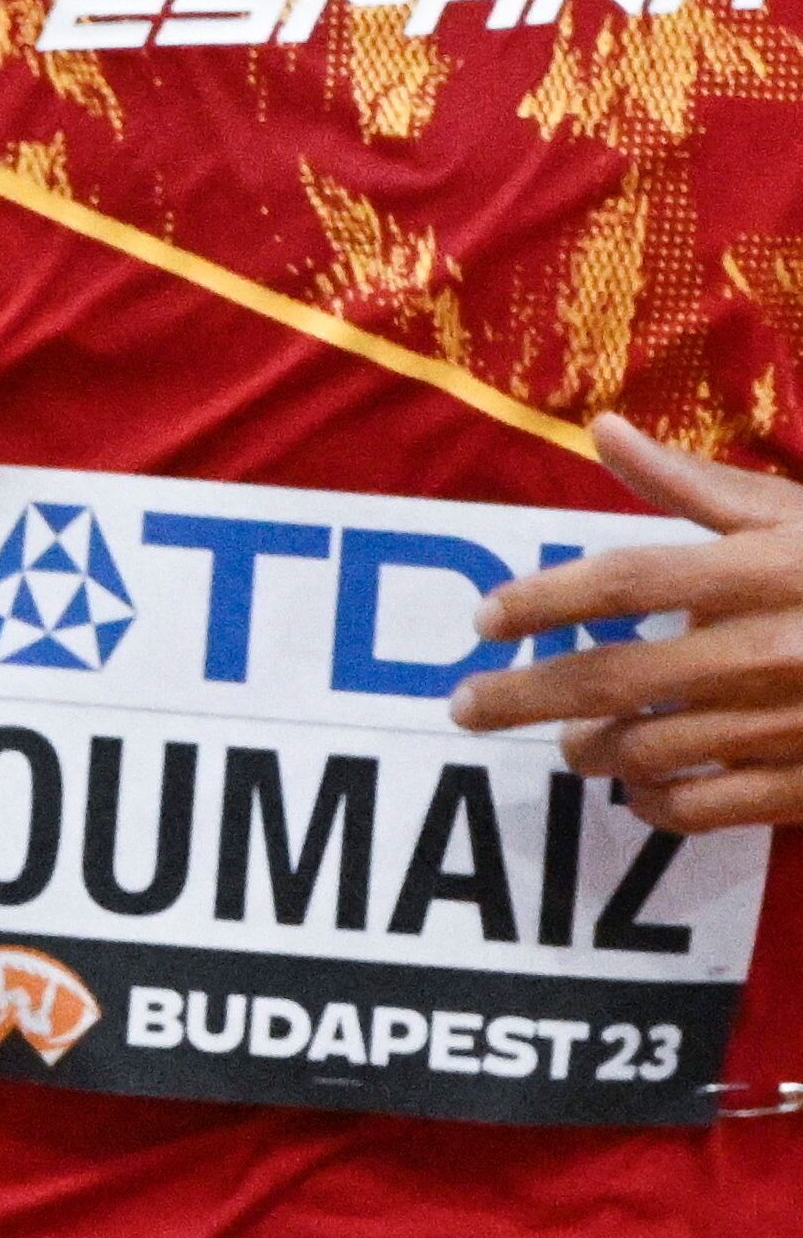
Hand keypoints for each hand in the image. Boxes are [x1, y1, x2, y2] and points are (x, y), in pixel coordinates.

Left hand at [450, 418, 802, 828]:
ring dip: (590, 751)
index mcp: (760, 571)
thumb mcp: (793, 513)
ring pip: (655, 750)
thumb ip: (691, 483)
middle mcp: (768, 647)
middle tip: (467, 707)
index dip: (544, 598)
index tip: (485, 619)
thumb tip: (601, 428)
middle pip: (616, 677)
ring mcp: (792, 722)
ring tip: (563, 745)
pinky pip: (716, 808)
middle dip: (526, 696)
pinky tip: (638, 796)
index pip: (624, 581)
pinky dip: (662, 807)